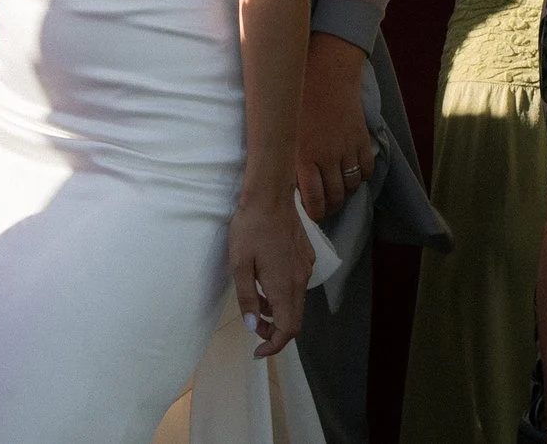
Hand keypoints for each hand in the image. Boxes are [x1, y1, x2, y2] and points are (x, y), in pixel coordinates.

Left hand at [229, 187, 313, 357]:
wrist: (270, 195)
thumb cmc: (250, 229)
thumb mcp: (240, 266)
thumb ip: (248, 299)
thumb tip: (253, 326)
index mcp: (284, 287)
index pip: (288, 330)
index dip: (274, 346)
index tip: (258, 351)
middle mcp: (300, 281)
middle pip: (294, 320)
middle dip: (274, 331)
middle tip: (254, 328)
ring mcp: (305, 267)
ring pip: (296, 302)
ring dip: (278, 311)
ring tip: (257, 302)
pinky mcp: (306, 256)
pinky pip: (298, 284)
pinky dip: (284, 293)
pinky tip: (267, 280)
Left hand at [295, 35, 376, 221]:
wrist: (326, 72)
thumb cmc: (298, 99)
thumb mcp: (285, 131)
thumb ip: (287, 158)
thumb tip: (286, 182)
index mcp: (303, 157)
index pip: (314, 200)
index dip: (315, 213)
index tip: (312, 214)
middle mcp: (327, 158)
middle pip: (335, 197)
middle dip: (330, 207)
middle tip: (325, 208)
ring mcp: (347, 150)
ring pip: (351, 187)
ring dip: (345, 194)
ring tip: (338, 192)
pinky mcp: (361, 140)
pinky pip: (366, 170)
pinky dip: (361, 177)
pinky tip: (352, 174)